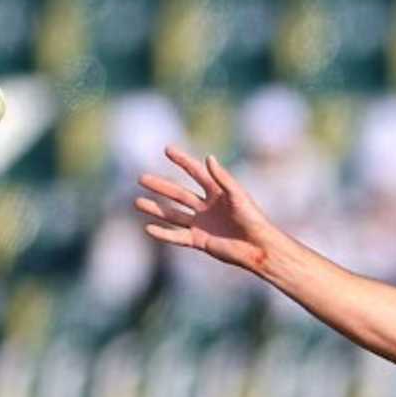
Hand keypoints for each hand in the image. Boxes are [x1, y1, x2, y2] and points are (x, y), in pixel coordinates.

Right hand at [135, 145, 281, 272]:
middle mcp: (207, 207)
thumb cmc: (253, 219)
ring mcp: (202, 224)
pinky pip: (177, 236)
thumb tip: (208, 158)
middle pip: (179, 194)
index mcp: (217, 192)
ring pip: (173, 215)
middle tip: (141, 178)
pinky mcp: (199, 241)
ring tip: (137, 202)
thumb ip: (223, 178)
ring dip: (156, 209)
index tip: (167, 149)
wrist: (258, 247)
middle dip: (161, 186)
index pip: (196, 173)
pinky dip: (163, 233)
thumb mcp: (238, 195)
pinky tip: (148, 228)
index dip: (182, 160)